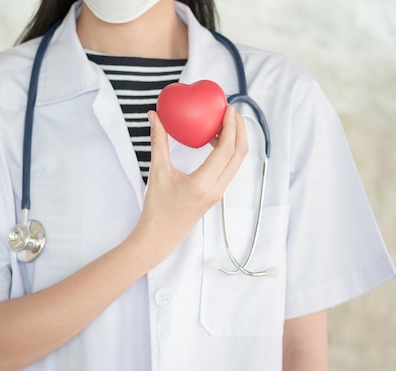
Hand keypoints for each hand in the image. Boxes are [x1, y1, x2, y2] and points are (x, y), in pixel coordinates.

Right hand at [132, 105, 247, 262]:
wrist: (160, 237)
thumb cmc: (157, 209)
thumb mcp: (157, 172)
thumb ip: (158, 142)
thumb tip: (155, 116)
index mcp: (203, 183)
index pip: (227, 150)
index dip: (231, 126)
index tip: (228, 109)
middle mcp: (216, 189)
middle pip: (240, 154)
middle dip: (240, 129)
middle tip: (231, 111)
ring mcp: (219, 193)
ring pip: (236, 162)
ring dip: (235, 140)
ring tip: (224, 123)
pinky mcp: (216, 194)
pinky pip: (228, 168)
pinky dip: (227, 152)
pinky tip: (214, 141)